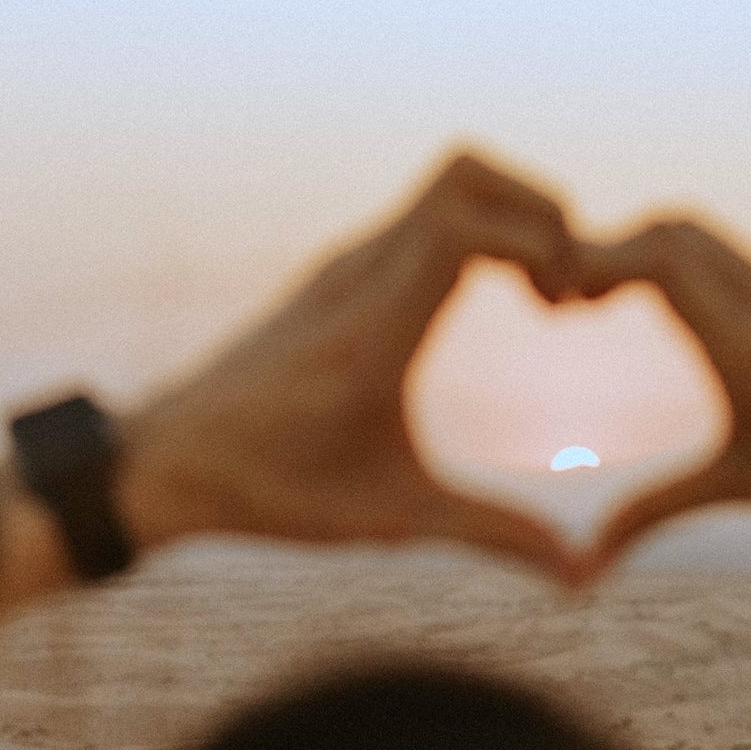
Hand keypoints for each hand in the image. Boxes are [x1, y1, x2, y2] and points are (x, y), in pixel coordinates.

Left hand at [117, 153, 591, 584]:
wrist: (167, 461)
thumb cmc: (275, 494)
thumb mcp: (393, 520)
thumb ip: (494, 537)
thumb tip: (583, 577)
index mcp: (371, 334)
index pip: (463, 226)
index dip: (536, 244)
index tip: (562, 310)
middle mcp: (356, 278)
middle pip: (465, 172)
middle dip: (540, 209)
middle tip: (563, 292)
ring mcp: (345, 264)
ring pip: (445, 184)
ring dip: (510, 219)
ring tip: (541, 298)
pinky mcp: (341, 270)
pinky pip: (424, 214)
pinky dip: (478, 232)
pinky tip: (494, 298)